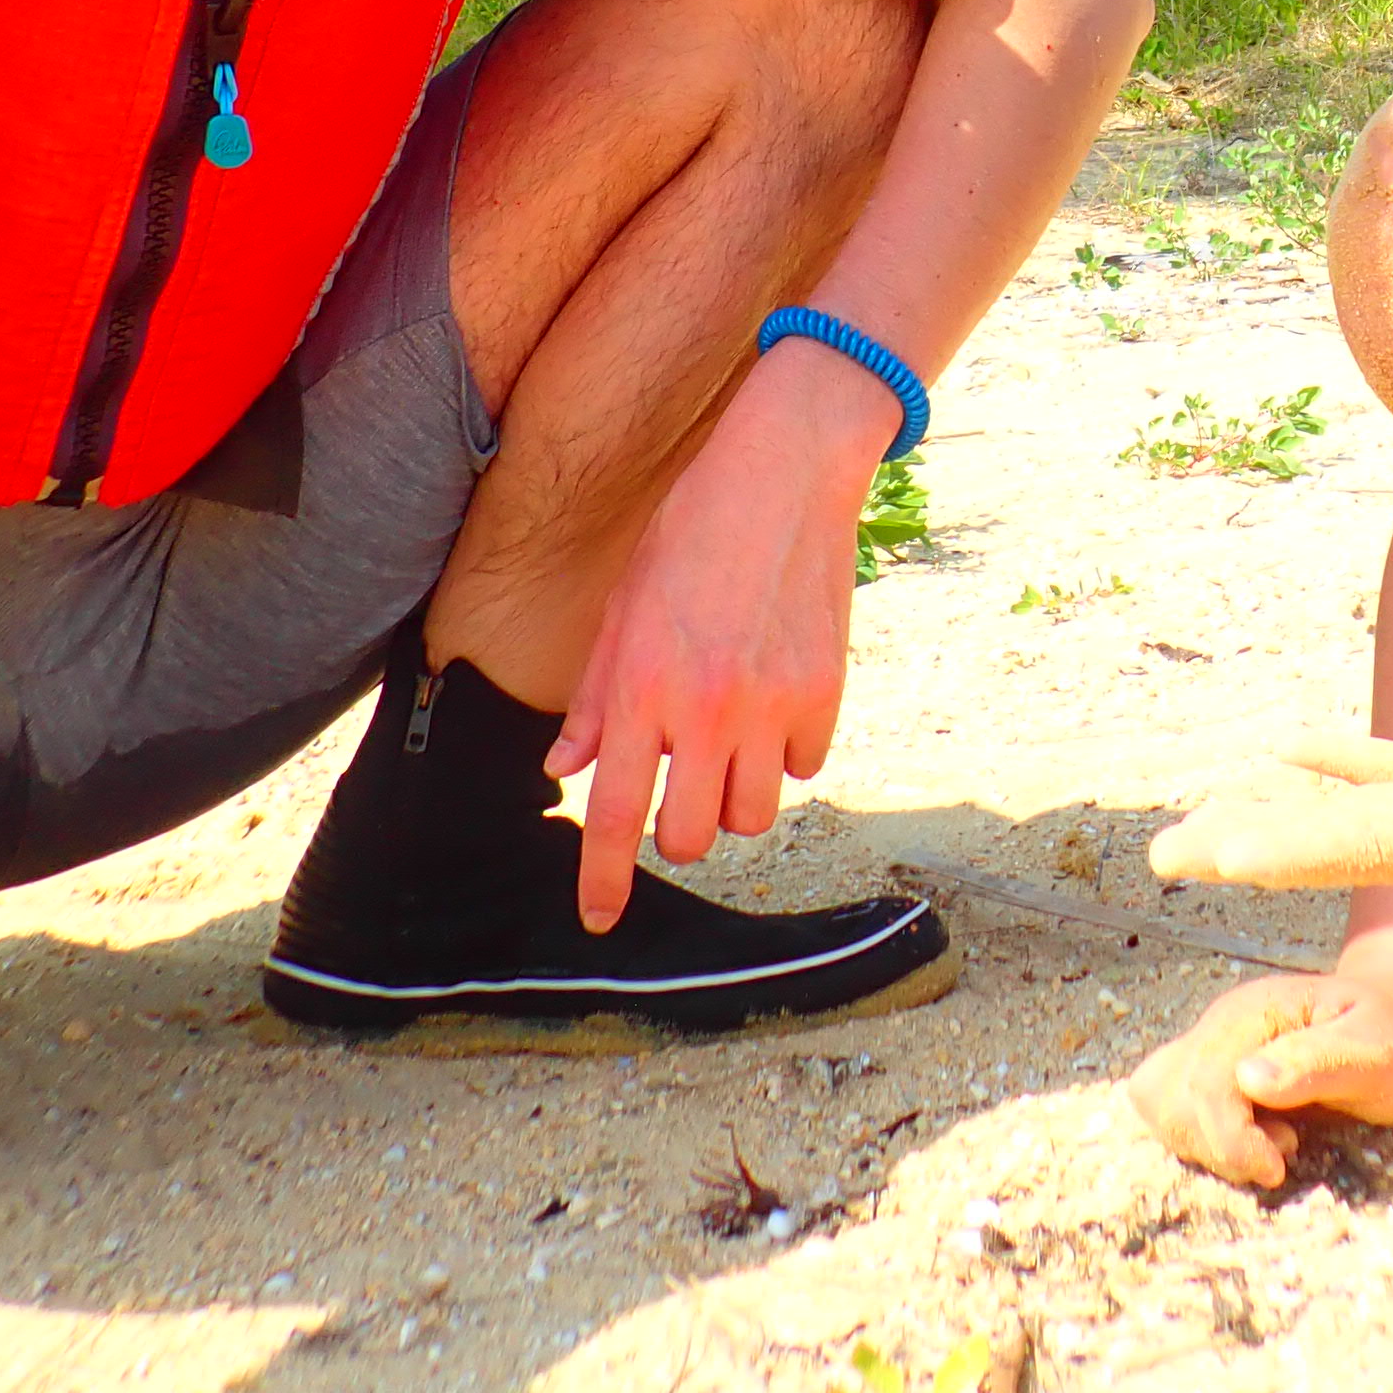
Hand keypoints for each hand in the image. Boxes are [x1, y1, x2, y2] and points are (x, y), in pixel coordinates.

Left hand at [547, 345, 886, 930]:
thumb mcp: (622, 607)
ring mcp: (771, 705)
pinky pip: (802, 767)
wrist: (786, 473)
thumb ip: (595, 699)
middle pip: (689, 835)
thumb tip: (567, 769)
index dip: (603, 879)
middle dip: (678, 827)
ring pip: (751, 816)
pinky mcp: (824, 694)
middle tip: (679, 781)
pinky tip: (775, 702)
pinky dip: (784, 754)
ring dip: (733, 796)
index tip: (599, 919)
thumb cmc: (692, 531)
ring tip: (729, 740)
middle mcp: (706, 708)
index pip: (616, 814)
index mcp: (642, 687)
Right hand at [1129, 960, 1392, 1189]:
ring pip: (1159, 1099)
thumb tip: (1248, 1079)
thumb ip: (1320, 1062)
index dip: (1231, 1138)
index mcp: (1259, 1013)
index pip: (1206, 1083)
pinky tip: (1253, 1140)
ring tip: (1267, 1145)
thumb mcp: (1382, 1052)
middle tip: (1281, 1155)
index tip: (1278, 1168)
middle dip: (1217, 1145)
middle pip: (1170, 1095)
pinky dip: (1199, 1136)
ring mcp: (1215, 1045)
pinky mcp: (1215, 1071)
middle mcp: (1224, 1025)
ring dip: (1202, 1141)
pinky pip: (1170, 1105)